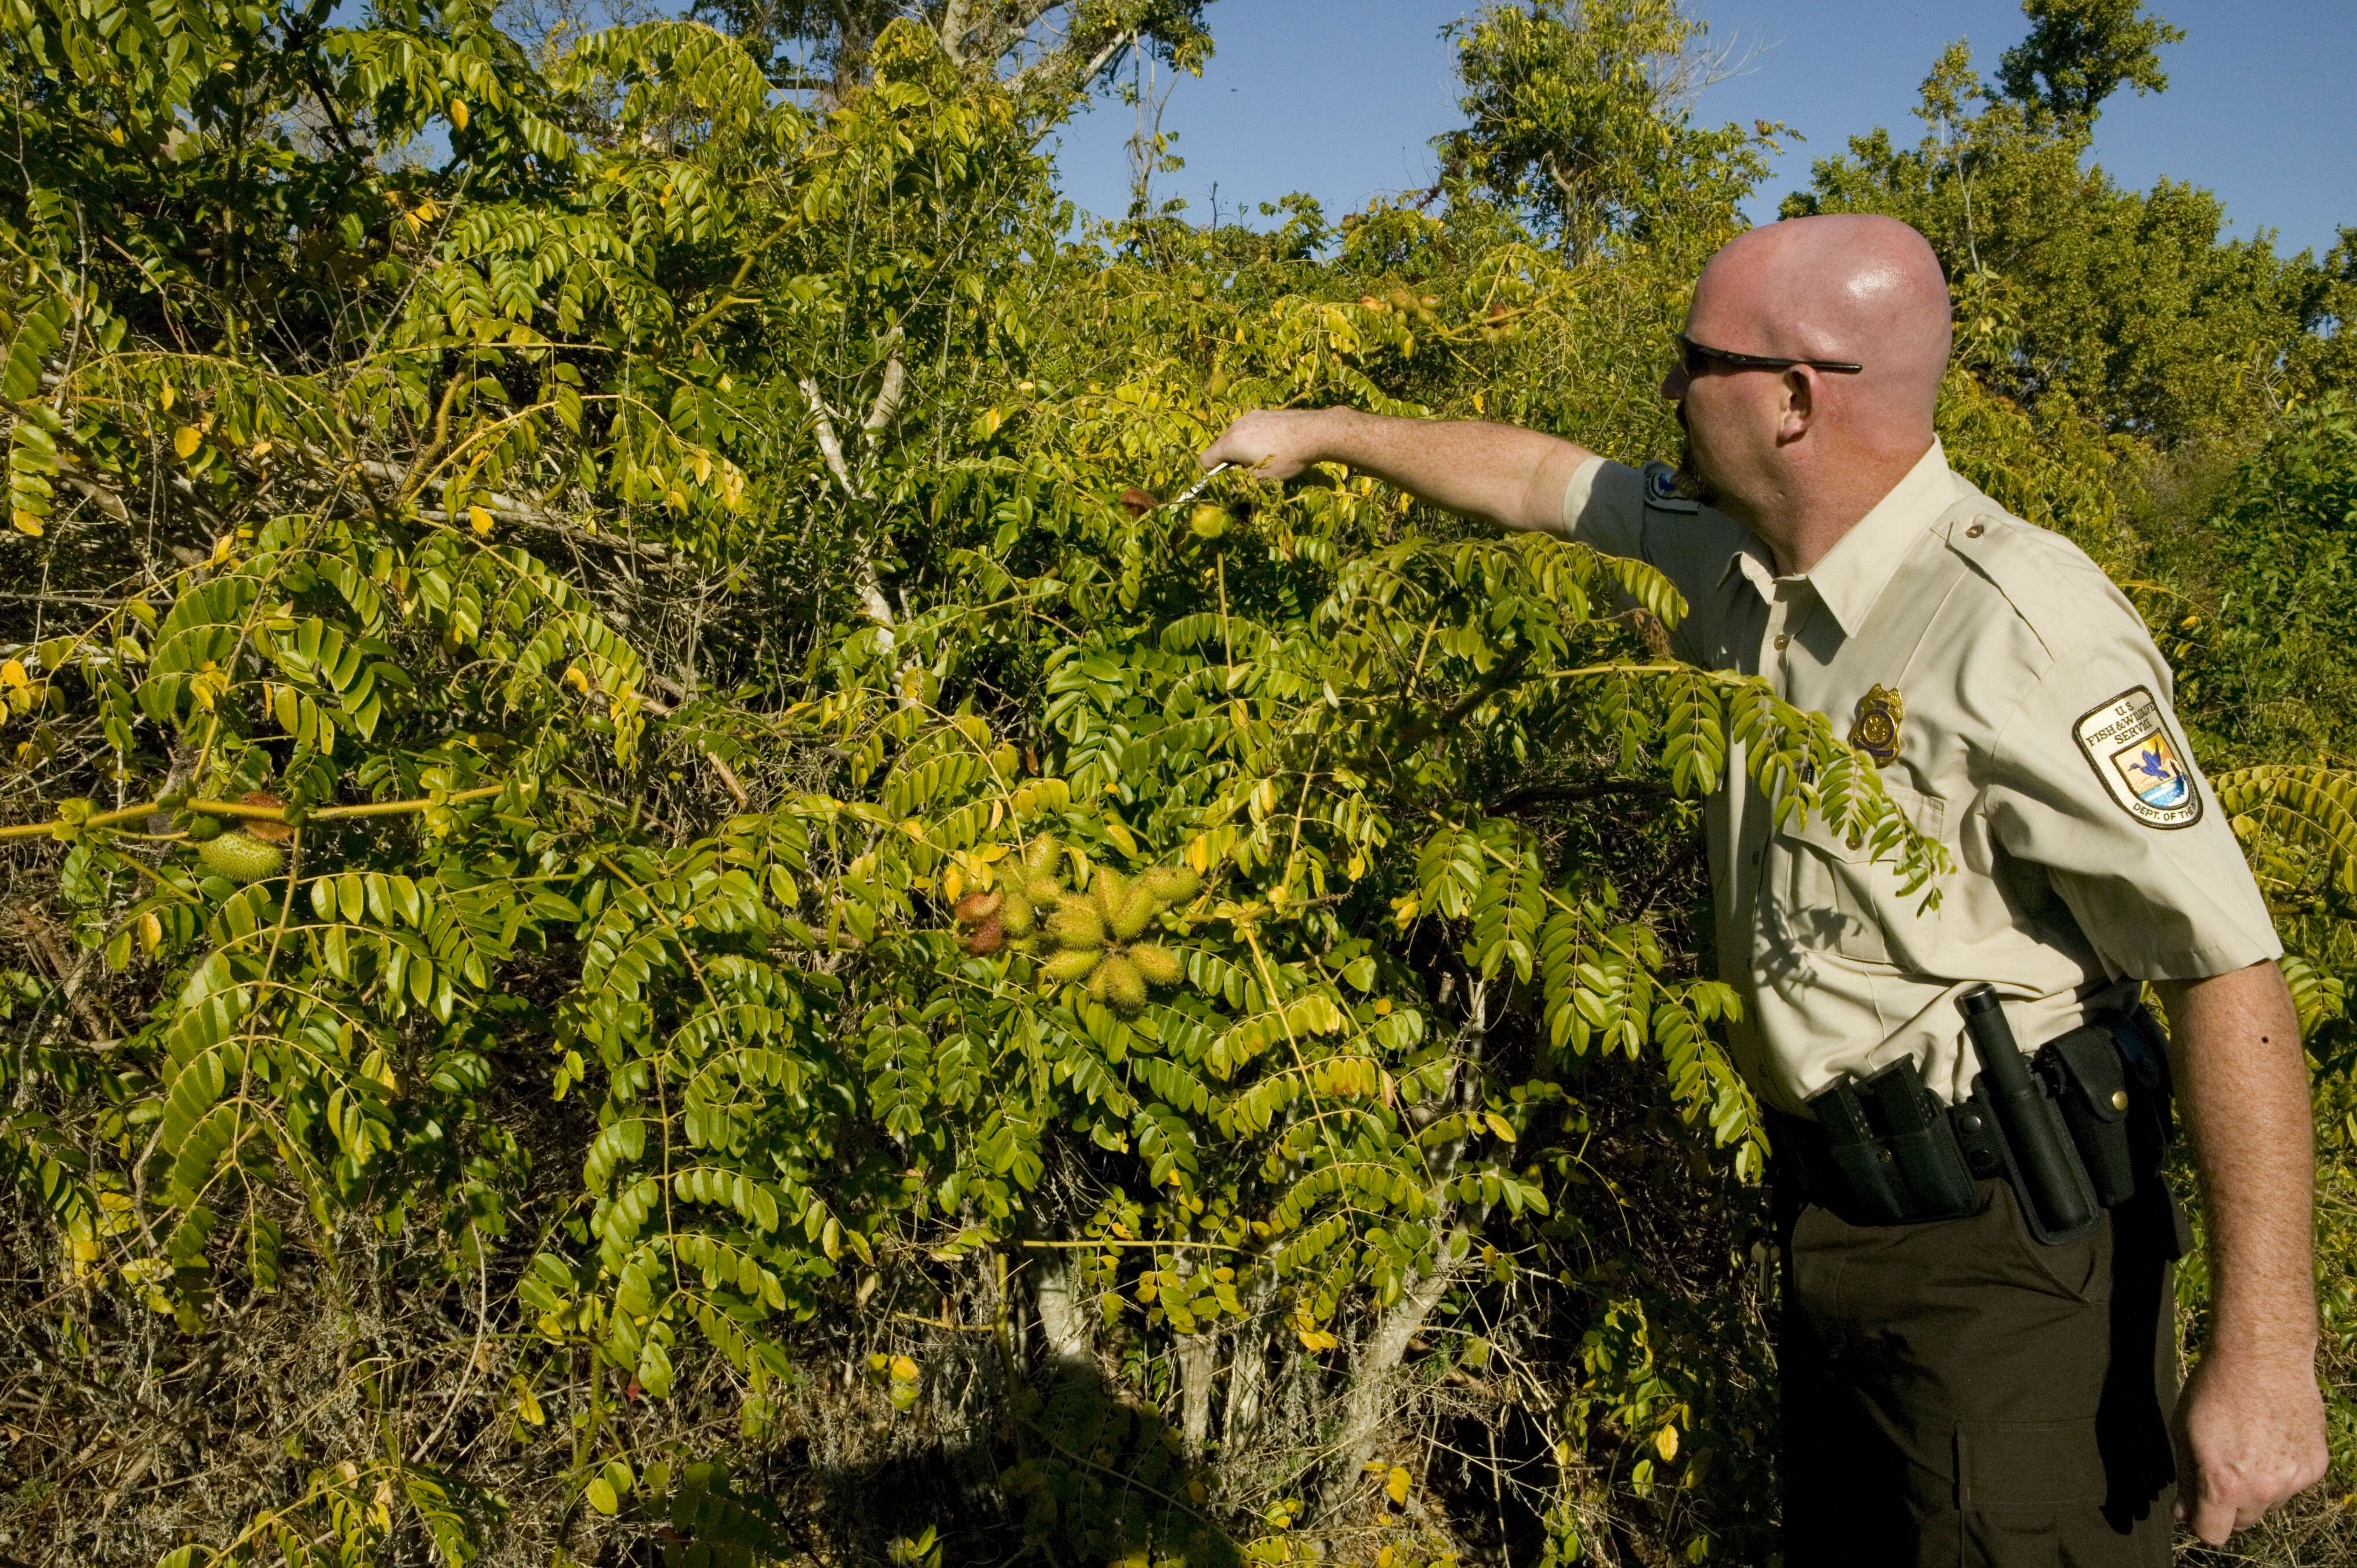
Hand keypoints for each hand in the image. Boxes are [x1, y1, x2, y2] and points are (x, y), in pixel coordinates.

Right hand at [1199, 408, 1336, 480]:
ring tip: (1263, 459)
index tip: (1226, 480)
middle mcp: (1236, 425)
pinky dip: (1253, 439)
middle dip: (1229, 461)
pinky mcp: (1263, 413)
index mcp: (1231, 442)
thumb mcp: (1262, 478)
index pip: (1205, 458)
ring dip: (1242, 449)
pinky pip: (1249, 428)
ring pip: (1236, 436)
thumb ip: (1241, 483)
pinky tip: (1273, 446)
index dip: (1210, 473)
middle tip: (1248, 473)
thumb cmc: (1287, 457)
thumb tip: (1232, 488)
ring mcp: (1250, 416)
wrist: (1315, 432)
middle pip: (1220, 446)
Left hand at [2171, 1347, 2327, 1543]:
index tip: (2195, 1507)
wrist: (2262, 1357)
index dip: (2200, 1522)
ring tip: (2247, 1444)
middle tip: (2220, 1468)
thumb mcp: (2183, 1431)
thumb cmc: (2214, 1388)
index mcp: (2225, 1484)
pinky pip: (2292, 1483)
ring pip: (2268, 1502)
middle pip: (2242, 1521)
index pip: (2213, 1533)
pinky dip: (2281, 1470)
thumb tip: (2186, 1513)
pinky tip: (2271, 1437)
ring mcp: (2294, 1479)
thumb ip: (2186, 1478)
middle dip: (2227, 1505)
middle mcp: (2263, 1489)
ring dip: (2256, 1487)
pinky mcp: (2315, 1466)